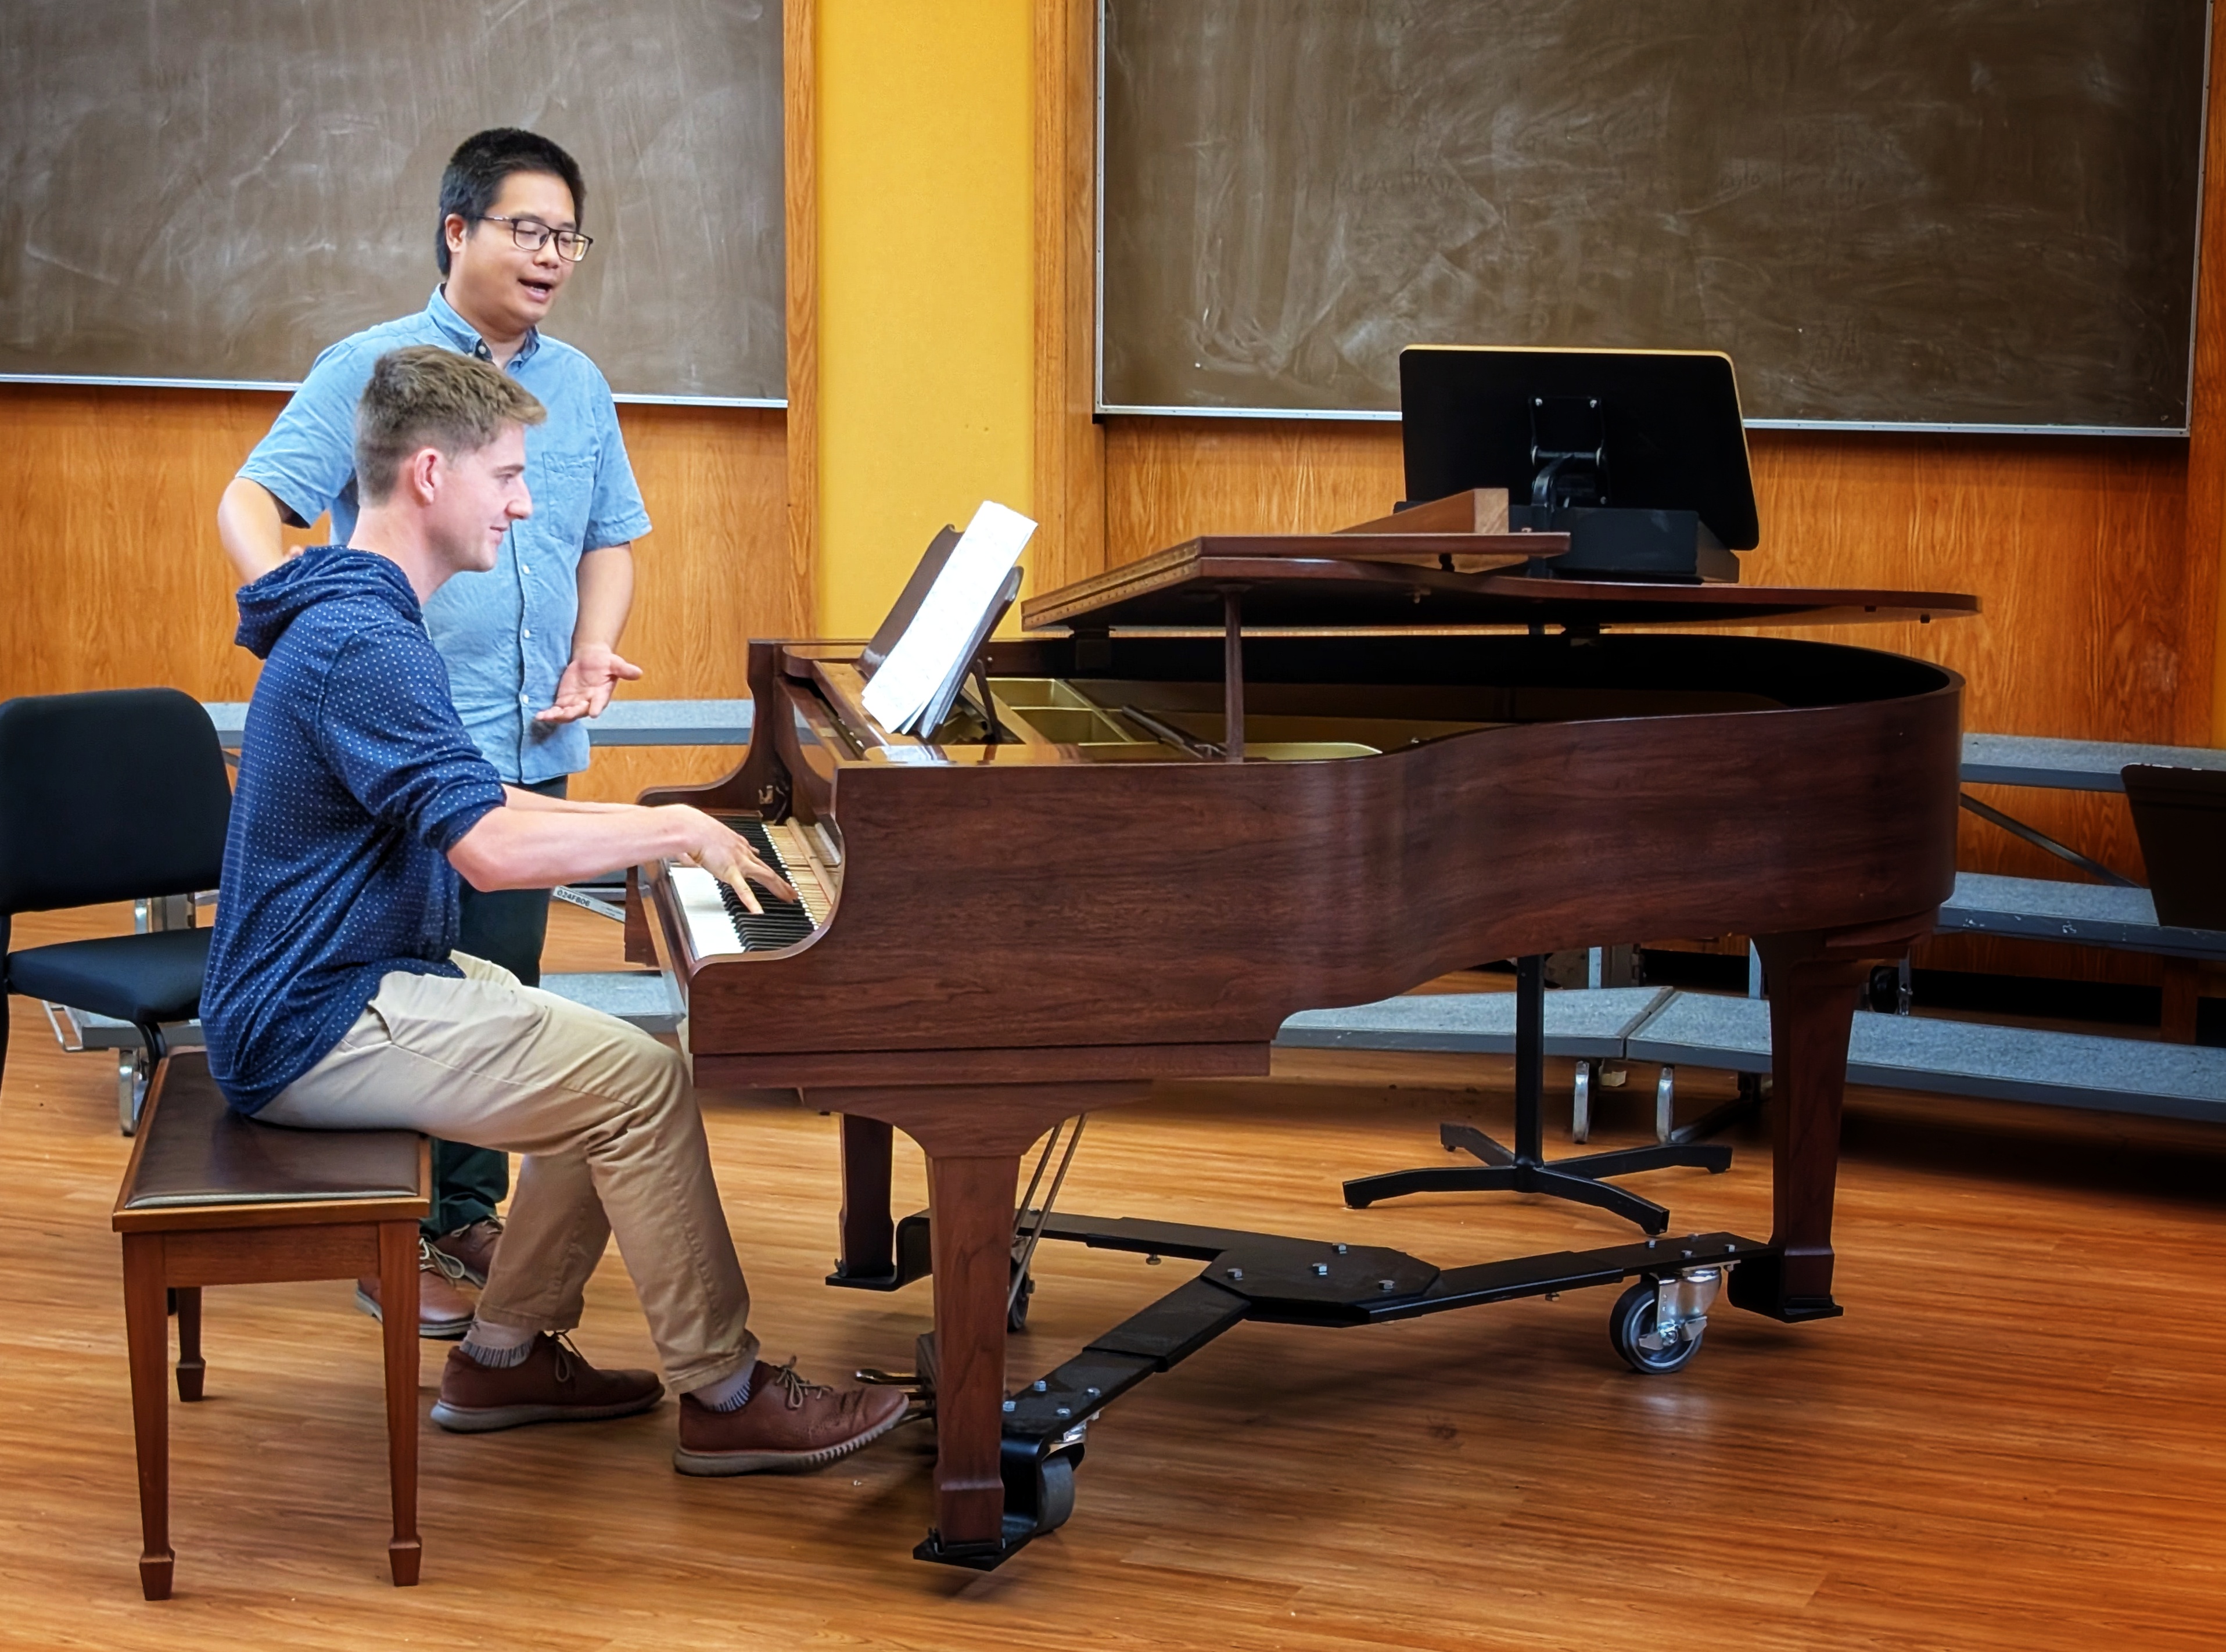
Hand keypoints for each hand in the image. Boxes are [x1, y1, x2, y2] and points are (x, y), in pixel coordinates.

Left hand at [536, 645, 643, 723]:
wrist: (590, 659)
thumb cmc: (604, 662)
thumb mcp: (615, 663)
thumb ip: (624, 670)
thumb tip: (639, 673)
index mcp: (601, 695)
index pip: (599, 703)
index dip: (596, 707)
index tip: (593, 713)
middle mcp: (588, 703)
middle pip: (579, 711)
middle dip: (570, 713)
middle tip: (562, 714)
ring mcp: (575, 704)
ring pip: (565, 714)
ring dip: (556, 717)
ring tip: (545, 716)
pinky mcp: (563, 702)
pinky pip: (555, 711)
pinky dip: (548, 714)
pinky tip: (539, 715)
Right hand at [669, 807, 795, 915]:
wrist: (691, 828)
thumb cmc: (692, 830)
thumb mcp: (700, 837)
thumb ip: (700, 850)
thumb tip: (687, 856)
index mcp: (736, 844)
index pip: (755, 857)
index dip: (764, 866)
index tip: (771, 873)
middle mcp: (742, 852)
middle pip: (767, 869)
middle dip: (781, 881)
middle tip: (791, 891)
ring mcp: (740, 862)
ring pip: (766, 876)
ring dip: (779, 888)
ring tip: (789, 899)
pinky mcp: (731, 871)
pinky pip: (744, 890)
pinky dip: (752, 902)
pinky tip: (759, 912)